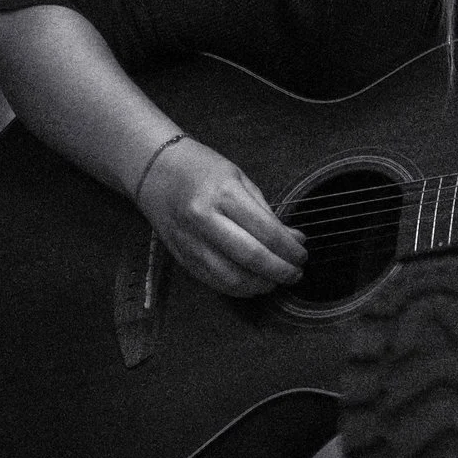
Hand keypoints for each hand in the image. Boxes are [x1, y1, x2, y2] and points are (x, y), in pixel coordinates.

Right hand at [134, 137, 306, 296]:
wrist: (154, 171)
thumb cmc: (202, 169)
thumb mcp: (240, 179)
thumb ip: (267, 213)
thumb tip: (295, 240)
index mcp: (223, 194)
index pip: (265, 231)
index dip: (289, 250)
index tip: (302, 255)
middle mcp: (204, 220)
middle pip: (250, 258)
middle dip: (280, 271)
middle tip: (296, 274)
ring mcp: (190, 241)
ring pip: (231, 277)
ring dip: (260, 285)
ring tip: (276, 280)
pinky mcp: (181, 257)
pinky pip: (214, 282)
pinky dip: (238, 288)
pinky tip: (253, 283)